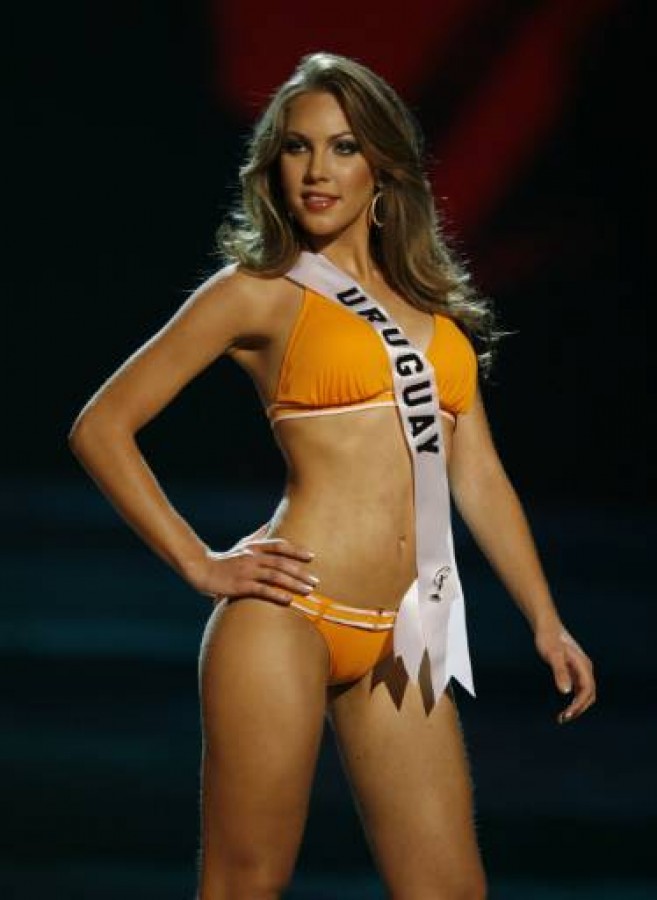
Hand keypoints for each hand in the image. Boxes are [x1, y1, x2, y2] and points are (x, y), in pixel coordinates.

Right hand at [192, 524, 318, 605]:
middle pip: (281, 562)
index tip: (312, 556)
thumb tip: (269, 524)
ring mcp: (246, 571)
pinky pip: (262, 590)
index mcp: (254, 547)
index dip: (296, 550)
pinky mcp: (240, 586)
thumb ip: (257, 536)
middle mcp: (252, 557)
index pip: (279, 546)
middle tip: (315, 581)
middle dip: (300, 572)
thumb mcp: (242, 545)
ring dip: (293, 583)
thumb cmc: (226, 559)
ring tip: (307, 591)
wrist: (202, 570)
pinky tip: (289, 600)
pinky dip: (276, 594)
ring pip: (275, 576)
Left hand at [534, 622, 595, 724]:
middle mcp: (585, 669)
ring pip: (585, 694)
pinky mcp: (574, 671)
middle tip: (563, 718)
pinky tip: (564, 708)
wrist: (547, 627)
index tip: (568, 714)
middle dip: (579, 708)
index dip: (579, 705)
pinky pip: (579, 690)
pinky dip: (574, 701)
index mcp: (583, 666)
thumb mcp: (552, 655)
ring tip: (562, 717)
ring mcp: (581, 670)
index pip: (587, 691)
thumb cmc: (548, 639)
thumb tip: (566, 692)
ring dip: (577, 707)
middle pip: (589, 695)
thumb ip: (560, 672)